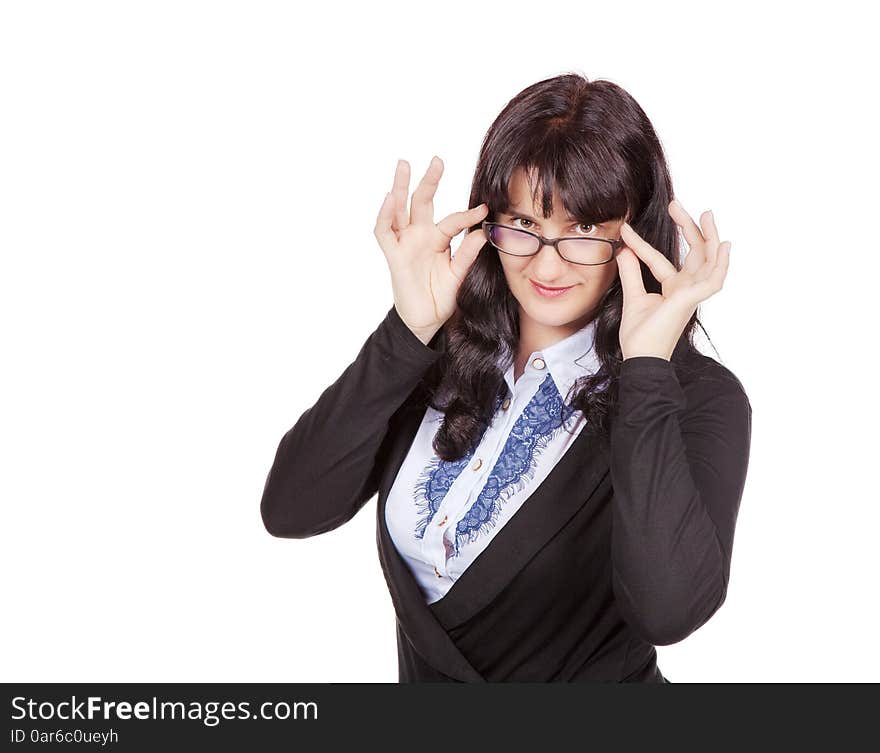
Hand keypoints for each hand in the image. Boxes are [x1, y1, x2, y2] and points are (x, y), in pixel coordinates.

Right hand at [374, 156, 488, 342]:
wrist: (425, 320)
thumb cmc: (440, 296)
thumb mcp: (458, 274)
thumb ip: (467, 254)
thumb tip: (482, 234)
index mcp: (438, 239)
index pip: (453, 221)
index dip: (468, 216)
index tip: (484, 209)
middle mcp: (420, 236)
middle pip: (421, 202)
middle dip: (428, 180)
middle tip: (437, 160)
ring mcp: (405, 244)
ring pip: (400, 210)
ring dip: (400, 187)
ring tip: (404, 165)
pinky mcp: (394, 256)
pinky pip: (384, 233)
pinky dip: (385, 216)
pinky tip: (389, 199)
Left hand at [615, 199, 731, 360]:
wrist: (640, 357)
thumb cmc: (639, 336)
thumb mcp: (632, 297)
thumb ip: (631, 273)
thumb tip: (624, 250)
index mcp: (673, 289)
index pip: (660, 259)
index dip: (642, 244)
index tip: (626, 230)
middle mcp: (686, 289)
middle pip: (693, 253)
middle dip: (688, 228)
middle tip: (676, 205)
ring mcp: (692, 294)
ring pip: (709, 260)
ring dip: (709, 237)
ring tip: (706, 214)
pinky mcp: (693, 299)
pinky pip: (714, 279)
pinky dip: (721, 263)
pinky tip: (723, 246)